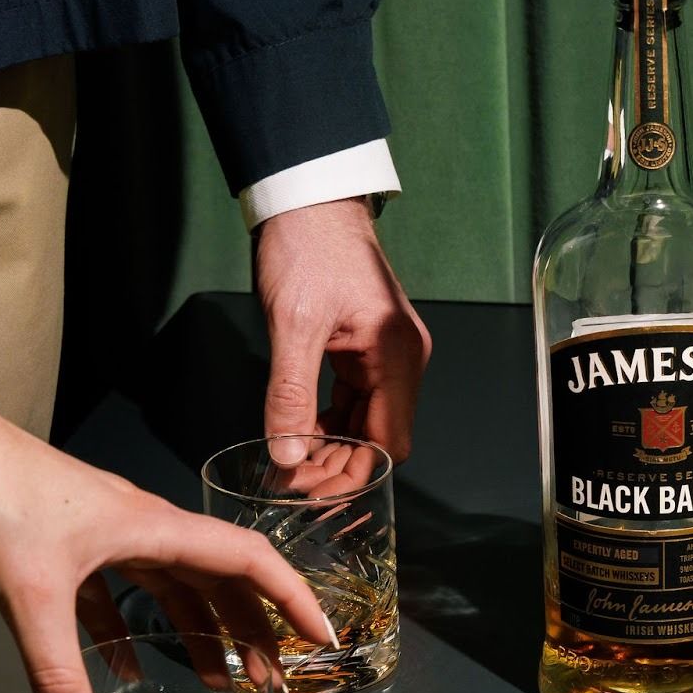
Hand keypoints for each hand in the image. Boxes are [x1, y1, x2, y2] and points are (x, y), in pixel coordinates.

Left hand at [0, 393, 334, 692]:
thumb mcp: (30, 594)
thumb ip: (57, 676)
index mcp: (156, 527)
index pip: (249, 561)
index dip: (293, 598)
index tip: (321, 638)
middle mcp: (144, 528)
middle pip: (220, 581)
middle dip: (253, 631)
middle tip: (273, 681)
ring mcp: (107, 535)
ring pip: (174, 589)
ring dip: (200, 633)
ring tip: (218, 682)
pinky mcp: (69, 546)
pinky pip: (118, 595)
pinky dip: (129, 632)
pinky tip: (122, 671)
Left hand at [253, 197, 430, 465]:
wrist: (307, 198)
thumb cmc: (307, 247)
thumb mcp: (292, 326)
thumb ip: (292, 397)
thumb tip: (289, 456)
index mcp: (397, 356)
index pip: (390, 443)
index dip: (354, 476)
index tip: (313, 494)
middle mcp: (404, 359)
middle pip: (382, 438)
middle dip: (340, 468)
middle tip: (293, 484)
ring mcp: (388, 354)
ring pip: (368, 422)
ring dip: (334, 448)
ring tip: (292, 464)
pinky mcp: (368, 346)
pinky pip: (357, 399)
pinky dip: (332, 422)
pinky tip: (302, 431)